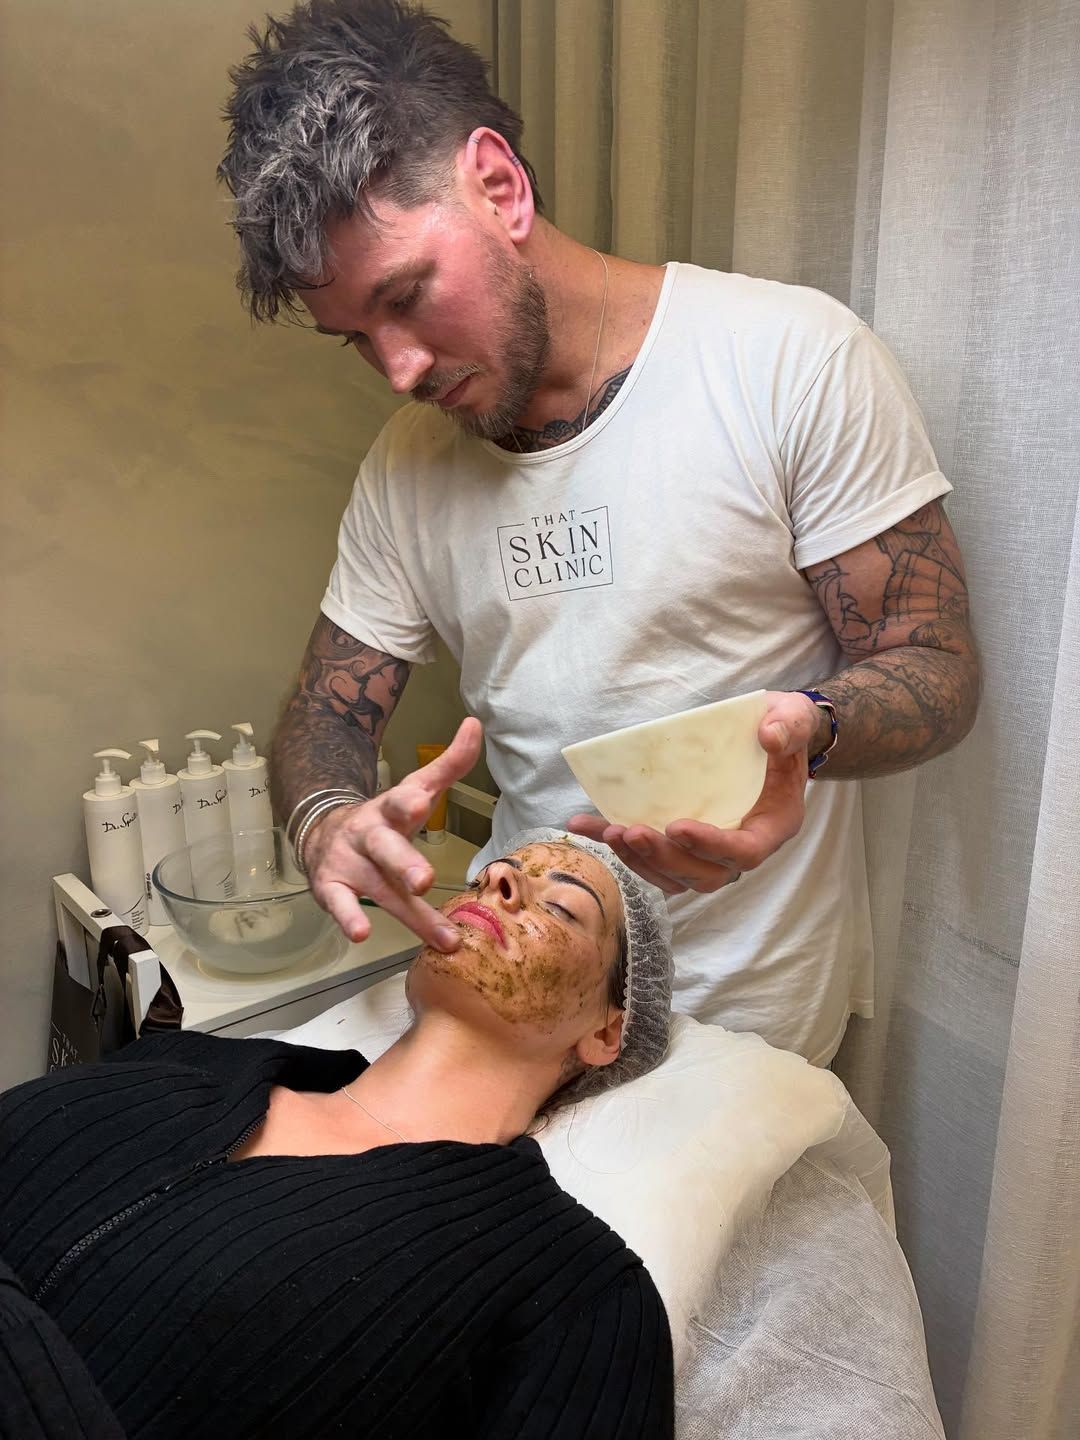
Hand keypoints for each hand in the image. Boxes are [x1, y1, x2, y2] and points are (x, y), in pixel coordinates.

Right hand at [303, 717, 482, 951]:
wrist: (323, 833)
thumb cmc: (385, 818)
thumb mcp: (415, 789)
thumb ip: (449, 764)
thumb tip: (476, 725)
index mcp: (391, 810)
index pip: (400, 801)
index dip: (410, 801)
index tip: (421, 802)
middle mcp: (368, 835)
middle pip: (386, 849)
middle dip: (406, 863)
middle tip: (425, 879)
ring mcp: (348, 863)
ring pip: (379, 888)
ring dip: (408, 912)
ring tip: (436, 934)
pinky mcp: (330, 888)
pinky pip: (340, 906)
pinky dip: (348, 919)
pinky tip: (361, 934)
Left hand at [567, 692, 821, 894]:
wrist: (770, 739)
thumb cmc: (782, 730)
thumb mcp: (793, 718)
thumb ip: (788, 726)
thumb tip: (769, 737)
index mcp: (772, 826)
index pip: (744, 853)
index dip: (711, 846)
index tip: (677, 827)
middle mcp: (741, 846)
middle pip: (704, 874)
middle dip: (664, 858)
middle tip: (631, 831)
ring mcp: (710, 850)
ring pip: (674, 875)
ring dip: (639, 860)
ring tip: (609, 831)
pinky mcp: (681, 842)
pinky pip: (650, 855)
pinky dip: (616, 843)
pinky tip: (583, 824)